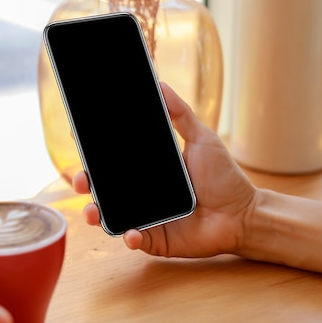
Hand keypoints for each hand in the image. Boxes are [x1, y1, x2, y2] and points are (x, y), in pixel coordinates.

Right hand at [73, 82, 256, 258]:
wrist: (243, 214)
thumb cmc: (224, 177)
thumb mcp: (202, 139)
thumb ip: (180, 113)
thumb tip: (161, 84)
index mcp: (149, 167)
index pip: (114, 157)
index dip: (94, 149)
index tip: (79, 135)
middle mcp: (141, 190)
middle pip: (104, 185)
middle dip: (85, 181)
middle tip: (81, 177)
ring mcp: (146, 214)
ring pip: (110, 214)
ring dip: (94, 213)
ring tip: (92, 211)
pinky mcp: (154, 238)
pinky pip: (134, 238)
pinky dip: (128, 237)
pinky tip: (129, 233)